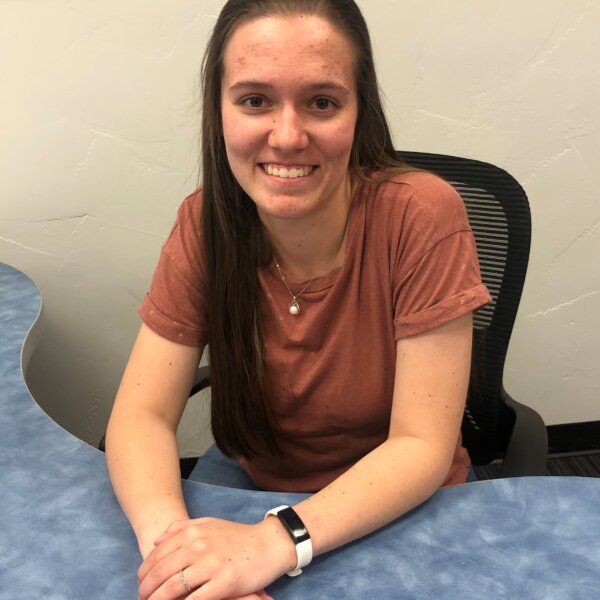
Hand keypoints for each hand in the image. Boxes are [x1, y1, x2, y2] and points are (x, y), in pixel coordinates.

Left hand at [137, 517, 294, 599]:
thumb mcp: (208, 523)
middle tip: (142, 598)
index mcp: (193, 533)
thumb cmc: (237, 536)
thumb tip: (157, 541)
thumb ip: (182, 528)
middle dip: (146, 590)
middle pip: (161, 573)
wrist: (268, 544)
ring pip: (173, 588)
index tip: (141, 583)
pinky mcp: (224, 582)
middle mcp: (199, 546)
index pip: (157, 555)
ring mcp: (211, 564)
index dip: (144, 572)